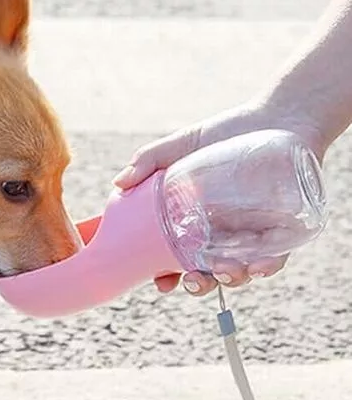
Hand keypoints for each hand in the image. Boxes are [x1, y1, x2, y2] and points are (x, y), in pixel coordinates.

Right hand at [113, 101, 326, 295]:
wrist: (278, 115)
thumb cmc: (227, 131)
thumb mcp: (182, 144)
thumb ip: (148, 161)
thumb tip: (118, 183)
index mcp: (192, 219)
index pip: (175, 256)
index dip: (167, 275)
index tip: (162, 282)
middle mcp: (220, 232)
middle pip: (206, 271)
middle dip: (199, 284)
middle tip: (192, 281)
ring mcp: (251, 234)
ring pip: (238, 269)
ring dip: (229, 278)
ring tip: (224, 270)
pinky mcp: (282, 230)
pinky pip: (275, 257)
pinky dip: (266, 267)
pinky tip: (258, 266)